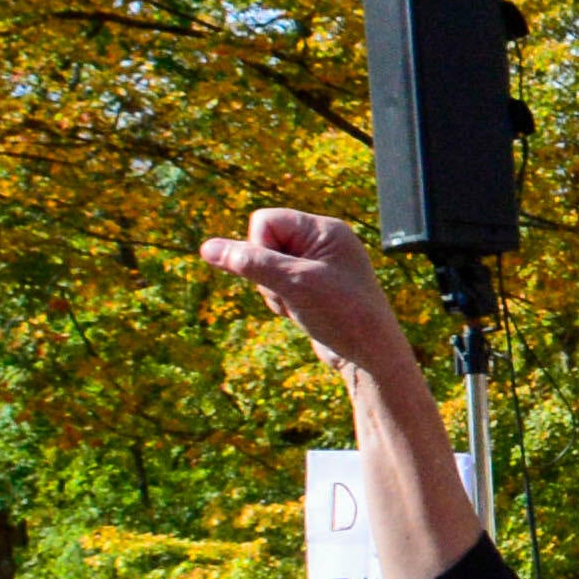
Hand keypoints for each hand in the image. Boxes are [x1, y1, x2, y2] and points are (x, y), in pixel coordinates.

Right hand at [199, 207, 412, 375]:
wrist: (371, 358)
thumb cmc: (342, 314)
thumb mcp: (294, 284)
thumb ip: (250, 263)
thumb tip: (207, 248)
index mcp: (324, 230)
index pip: (264, 220)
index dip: (258, 247)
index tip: (278, 273)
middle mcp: (322, 243)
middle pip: (262, 245)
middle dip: (267, 274)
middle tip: (294, 294)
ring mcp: (316, 266)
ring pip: (265, 269)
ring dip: (273, 292)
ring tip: (301, 307)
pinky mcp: (310, 289)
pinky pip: (276, 286)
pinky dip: (281, 302)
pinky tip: (301, 315)